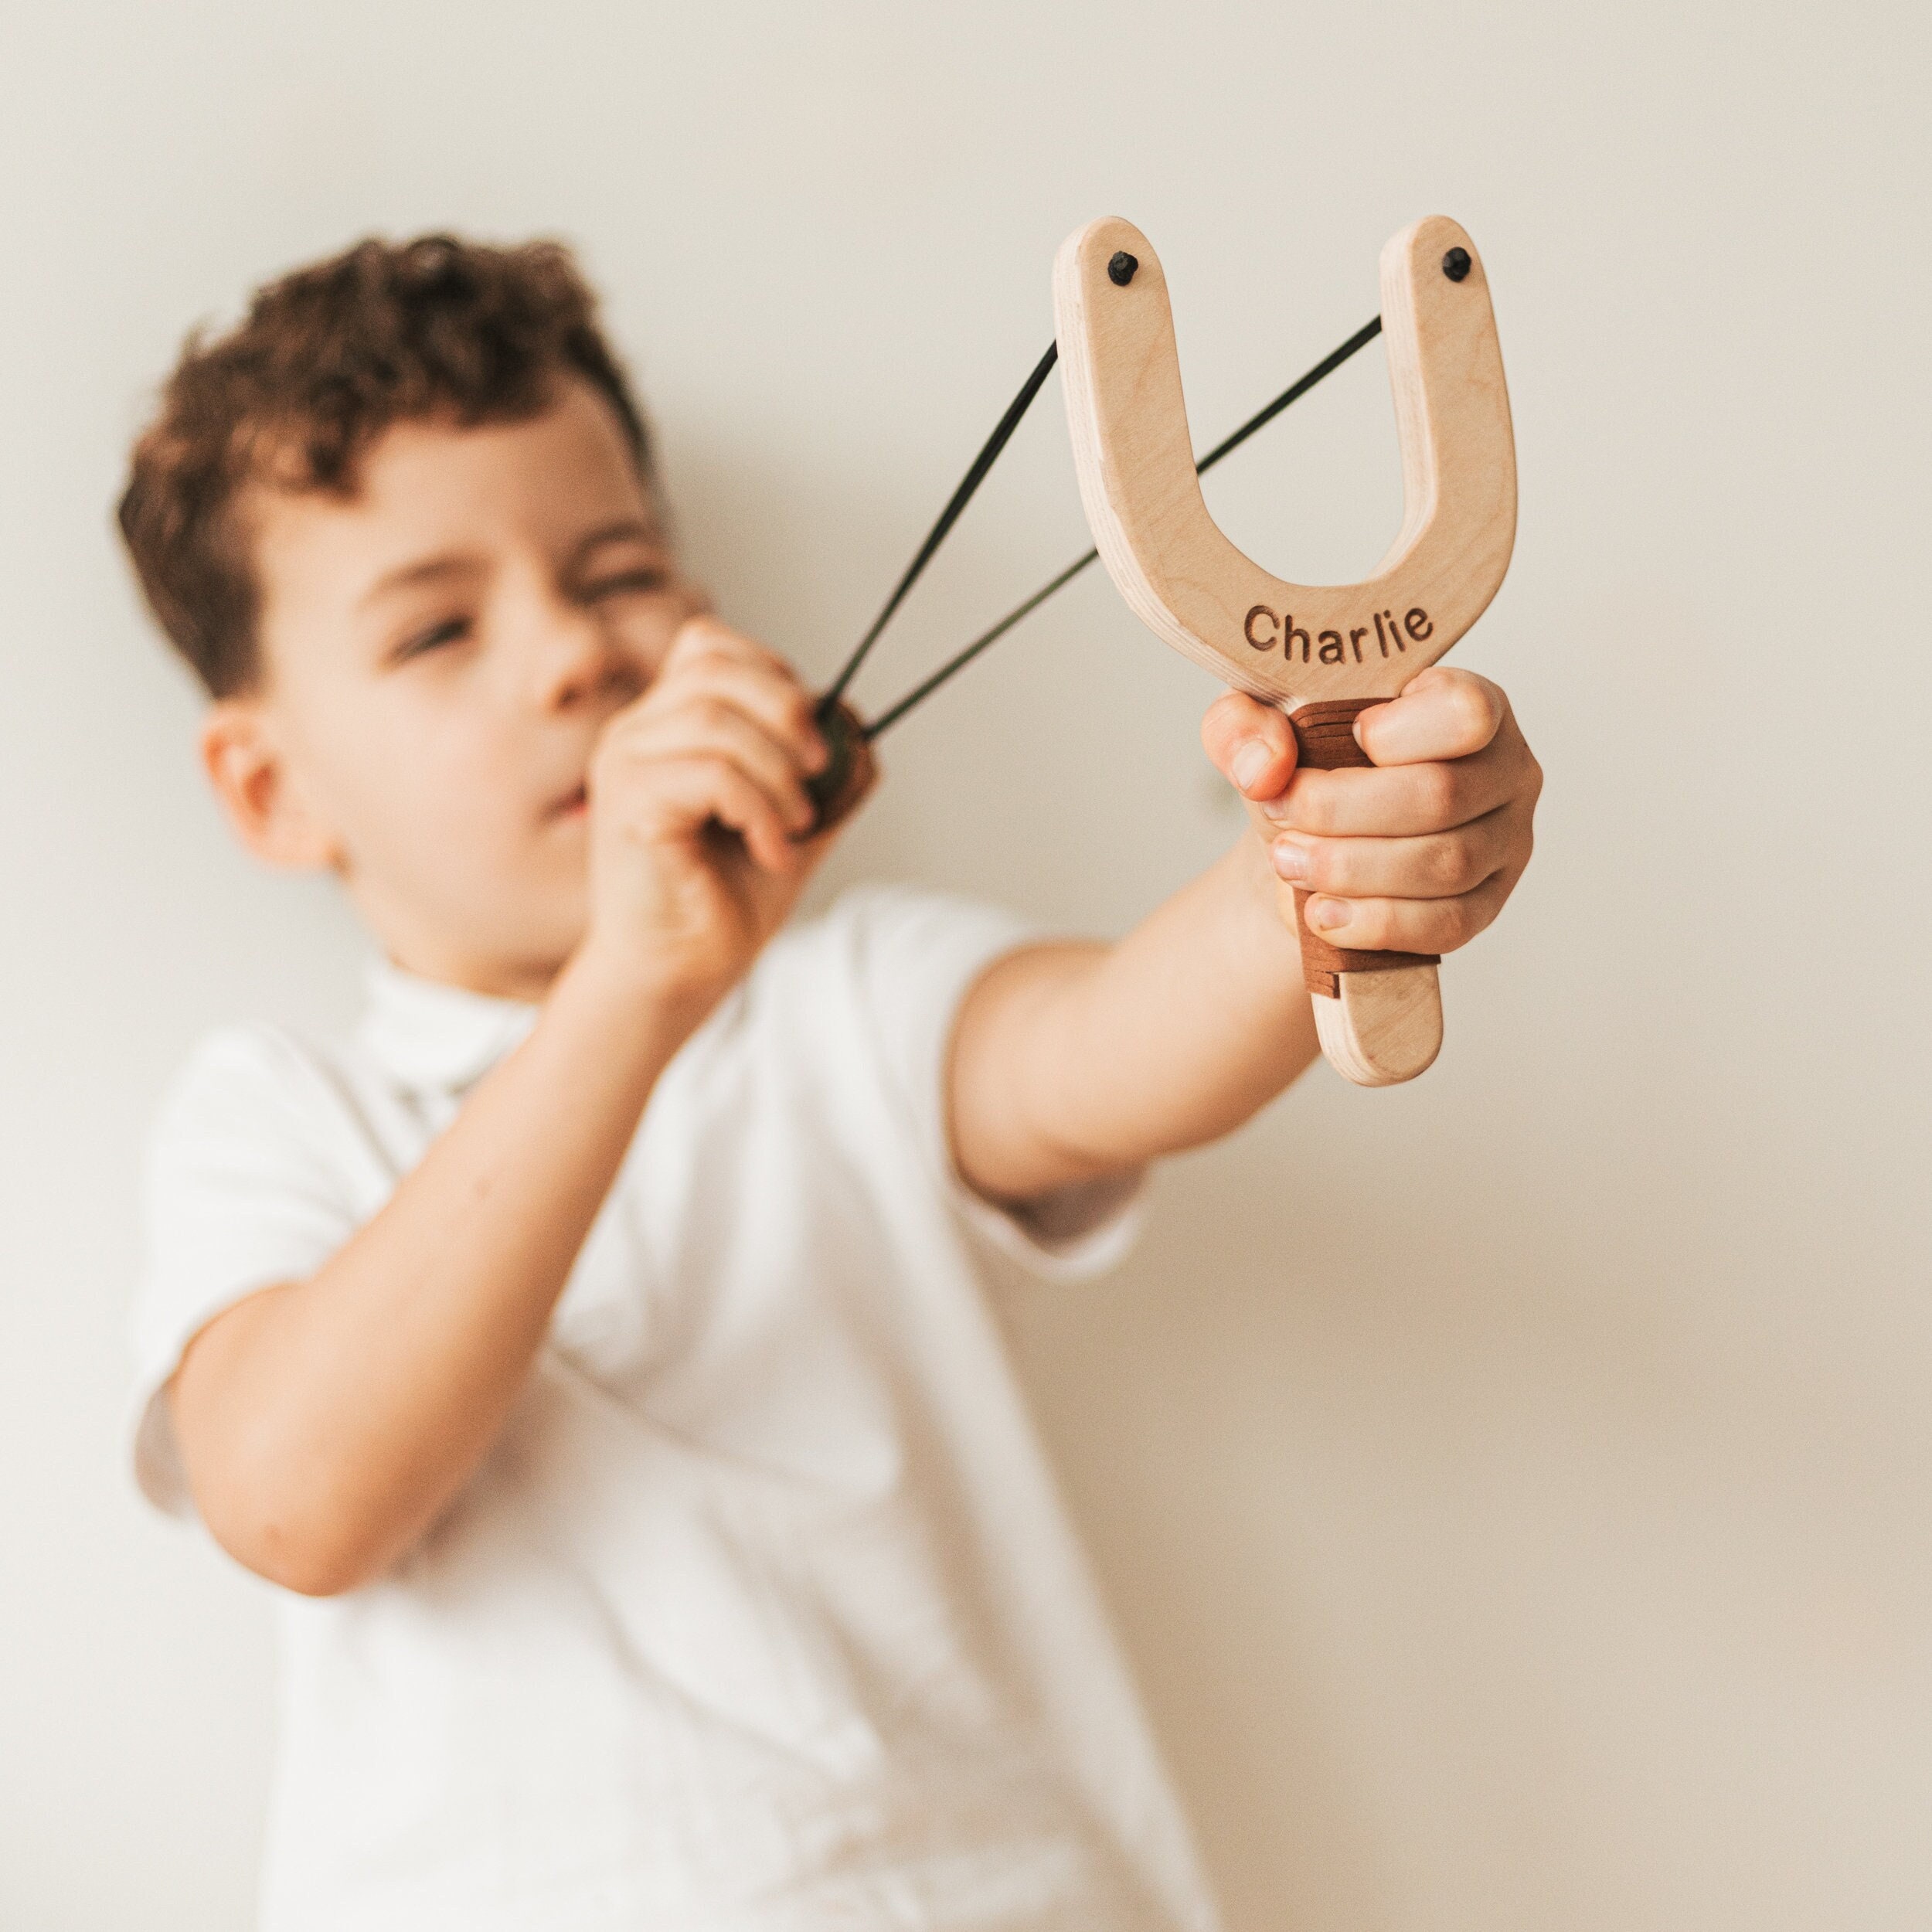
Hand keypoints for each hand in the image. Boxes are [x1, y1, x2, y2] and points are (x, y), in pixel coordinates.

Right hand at [577, 617, 838, 1009]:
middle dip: (785, 711)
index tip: (810, 739)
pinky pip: (710, 773)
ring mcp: (624, 765)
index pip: (708, 645)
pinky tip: (771, 849)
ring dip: (777, 770)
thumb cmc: (724, 901)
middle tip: (818, 772)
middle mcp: (634, 734)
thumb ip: (823, 774)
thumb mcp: (793, 820)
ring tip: (795, 824)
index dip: (770, 673)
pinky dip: (759, 807)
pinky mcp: (628, 806)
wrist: (679, 972)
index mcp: (664, 725)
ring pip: (716, 718)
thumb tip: (857, 721)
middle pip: (713, 666)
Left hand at [1201, 665, 1541, 955]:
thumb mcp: (1258, 731)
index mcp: (1469, 704)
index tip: (1343, 738)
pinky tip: (1323, 914)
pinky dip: (1376, 923)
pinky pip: (1446, 924)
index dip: (1398, 733)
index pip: (1466, 711)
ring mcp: (1504, 843)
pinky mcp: (1485, 907)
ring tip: (1288, 862)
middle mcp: (1504, 769)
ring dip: (1351, 868)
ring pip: (1445, 864)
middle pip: (1441, 795)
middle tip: (1281, 815)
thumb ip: (1242, 726)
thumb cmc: (1304, 771)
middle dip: (1343, 811)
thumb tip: (1263, 769)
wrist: (1306, 845)